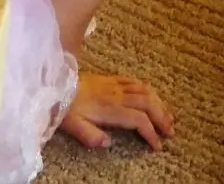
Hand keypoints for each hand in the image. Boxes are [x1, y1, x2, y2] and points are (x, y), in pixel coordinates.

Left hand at [59, 73, 174, 150]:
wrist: (53, 84)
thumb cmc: (64, 108)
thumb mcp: (73, 125)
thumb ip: (91, 136)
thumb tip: (108, 143)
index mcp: (109, 108)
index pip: (138, 120)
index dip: (151, 132)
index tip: (157, 145)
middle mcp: (115, 95)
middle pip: (147, 103)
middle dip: (162, 118)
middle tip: (170, 132)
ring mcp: (113, 85)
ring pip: (144, 90)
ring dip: (159, 103)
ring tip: (168, 116)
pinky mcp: (109, 78)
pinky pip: (133, 81)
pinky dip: (147, 89)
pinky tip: (152, 97)